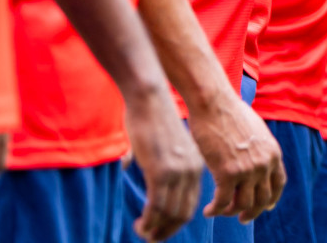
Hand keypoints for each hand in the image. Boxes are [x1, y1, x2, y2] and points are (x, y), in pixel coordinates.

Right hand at [125, 87, 204, 240]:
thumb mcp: (164, 145)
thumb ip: (156, 161)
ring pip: (169, 213)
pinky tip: (140, 225)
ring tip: (144, 233)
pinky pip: (156, 207)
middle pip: (182, 213)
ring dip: (155, 229)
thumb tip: (131, 165)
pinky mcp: (161, 171)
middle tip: (152, 238)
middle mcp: (191, 172)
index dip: (175, 221)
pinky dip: (148, 221)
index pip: (190, 204)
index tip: (161, 228)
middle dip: (167, 230)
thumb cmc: (150, 117)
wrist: (150, 98)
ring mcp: (177, 173)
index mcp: (196, 166)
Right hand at [188, 87, 285, 222]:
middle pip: (263, 199)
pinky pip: (223, 202)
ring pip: (243, 204)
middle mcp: (264, 164)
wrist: (214, 102)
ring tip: (220, 212)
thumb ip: (259, 147)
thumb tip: (255, 157)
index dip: (271, 198)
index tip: (266, 206)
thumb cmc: (229, 111)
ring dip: (231, 212)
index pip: (278, 183)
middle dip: (253, 212)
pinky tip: (208, 211)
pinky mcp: (227, 173)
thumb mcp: (255, 129)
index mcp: (272, 152)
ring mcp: (247, 170)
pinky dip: (215, 210)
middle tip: (242, 218)